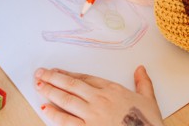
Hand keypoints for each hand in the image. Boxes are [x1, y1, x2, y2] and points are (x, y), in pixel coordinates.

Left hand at [35, 66, 163, 125]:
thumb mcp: (149, 99)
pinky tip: (45, 108)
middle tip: (41, 73)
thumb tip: (140, 69)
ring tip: (39, 85)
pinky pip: (66, 121)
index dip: (71, 75)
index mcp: (113, 90)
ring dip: (50, 91)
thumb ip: (143, 82)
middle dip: (54, 78)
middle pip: (72, 85)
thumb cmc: (148, 122)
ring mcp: (92, 115)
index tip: (60, 71)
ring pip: (66, 100)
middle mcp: (100, 100)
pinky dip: (54, 114)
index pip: (87, 78)